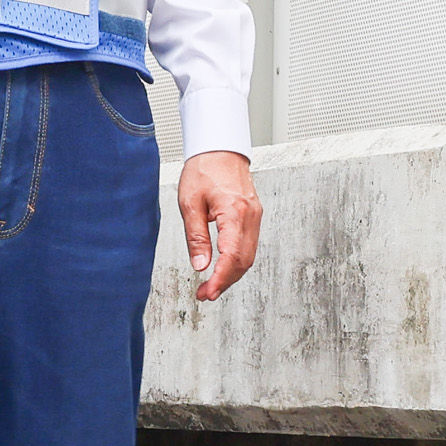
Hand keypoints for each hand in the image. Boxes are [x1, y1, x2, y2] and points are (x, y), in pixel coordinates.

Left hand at [180, 150, 260, 301]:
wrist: (220, 150)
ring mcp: (256, 217)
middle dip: (225, 282)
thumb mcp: (190, 203)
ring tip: (211, 287)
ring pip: (249, 256)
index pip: (232, 256)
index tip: (207, 292)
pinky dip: (237, 262)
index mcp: (235, 212)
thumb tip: (200, 265)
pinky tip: (222, 269)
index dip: (220, 279)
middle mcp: (251, 217)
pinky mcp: (254, 217)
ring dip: (231, 275)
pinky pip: (249, 246)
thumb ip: (196, 237)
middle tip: (205, 295)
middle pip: (244, 261)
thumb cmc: (203, 170)